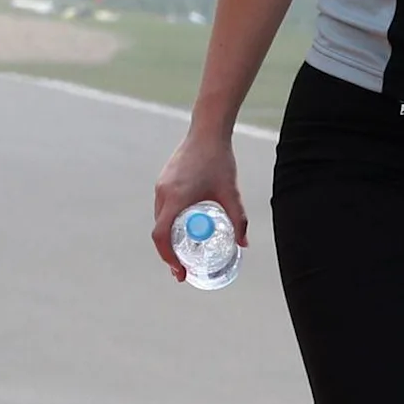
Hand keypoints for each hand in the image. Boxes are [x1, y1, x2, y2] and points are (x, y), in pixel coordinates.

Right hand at [150, 129, 245, 281]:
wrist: (206, 133)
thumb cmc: (220, 161)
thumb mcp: (231, 193)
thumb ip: (238, 219)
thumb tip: (244, 245)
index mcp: (175, 199)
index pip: (161, 236)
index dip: (168, 257)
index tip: (180, 270)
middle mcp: (162, 194)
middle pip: (159, 231)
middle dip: (169, 253)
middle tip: (183, 269)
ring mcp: (160, 186)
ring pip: (159, 219)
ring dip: (169, 238)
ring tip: (184, 252)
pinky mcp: (163, 181)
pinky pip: (162, 208)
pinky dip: (170, 222)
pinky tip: (184, 227)